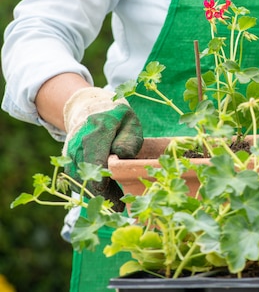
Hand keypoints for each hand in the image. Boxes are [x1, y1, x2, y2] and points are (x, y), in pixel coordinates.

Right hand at [62, 87, 142, 210]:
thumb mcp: (131, 124)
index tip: (116, 198)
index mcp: (100, 129)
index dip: (104, 181)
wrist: (92, 110)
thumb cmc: (118, 120)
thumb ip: (129, 139)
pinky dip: (87, 189)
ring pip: (79, 179)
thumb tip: (121, 155)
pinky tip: (103, 196)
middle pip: (87, 173)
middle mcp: (81, 141)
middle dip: (102, 194)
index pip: (98, 159)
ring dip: (95, 194)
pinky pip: (74, 179)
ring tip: (114, 205)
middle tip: (118, 208)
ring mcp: (71, 150)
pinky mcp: (67, 159)